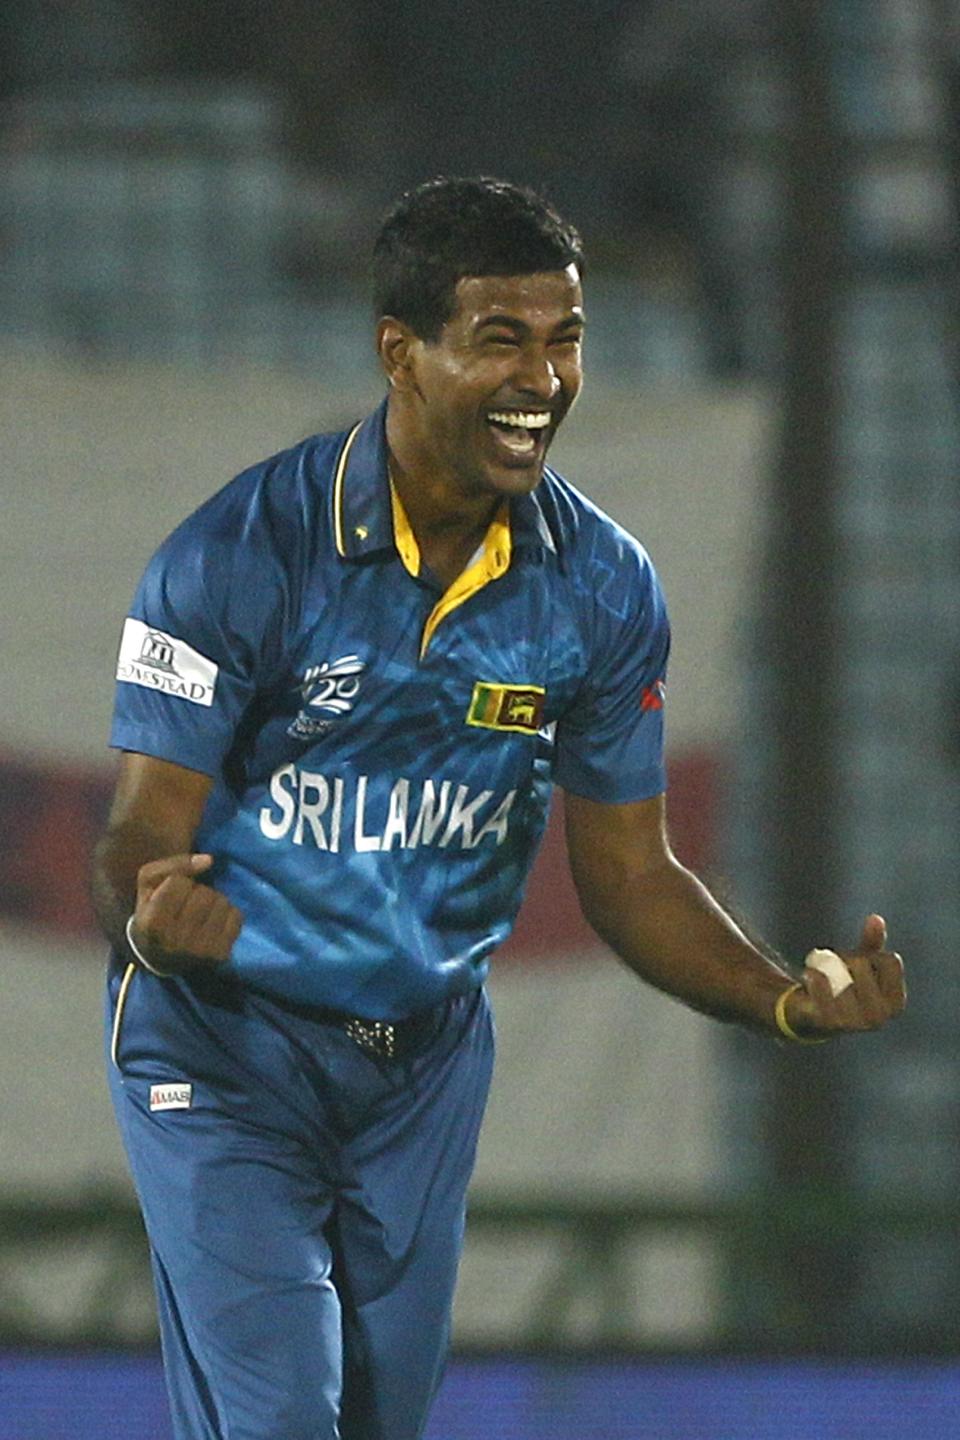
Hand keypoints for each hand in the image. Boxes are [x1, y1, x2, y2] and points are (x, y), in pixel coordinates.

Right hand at [130, 853, 242, 975]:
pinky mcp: (221, 954)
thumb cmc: (153, 913)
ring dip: (214, 902)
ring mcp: (201, 949)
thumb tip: (209, 860)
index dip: (177, 882)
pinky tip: (213, 924)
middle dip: (197, 892)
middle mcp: (176, 939)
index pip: (179, 881)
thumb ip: (173, 865)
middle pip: (204, 893)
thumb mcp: (148, 885)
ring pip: (222, 902)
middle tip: (187, 905)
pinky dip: (227, 914)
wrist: (160, 958)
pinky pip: (236, 916)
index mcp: (153, 922)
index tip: (170, 895)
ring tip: (200, 914)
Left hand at [784, 914, 905, 1038]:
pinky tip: (810, 975)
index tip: (860, 961)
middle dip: (847, 957)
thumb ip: (872, 943)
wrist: (811, 1015)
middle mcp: (880, 1017)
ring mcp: (855, 1023)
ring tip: (822, 972)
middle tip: (837, 967)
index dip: (871, 953)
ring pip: (843, 974)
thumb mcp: (861, 963)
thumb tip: (876, 919)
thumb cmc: (844, 986)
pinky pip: (821, 986)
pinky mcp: (829, 1022)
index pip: (890, 961)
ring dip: (828, 966)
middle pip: (862, 963)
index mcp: (895, 1003)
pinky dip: (814, 975)